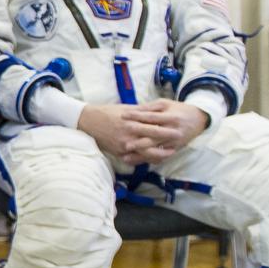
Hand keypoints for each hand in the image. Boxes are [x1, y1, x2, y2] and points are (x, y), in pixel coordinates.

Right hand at [77, 100, 207, 165]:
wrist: (88, 121)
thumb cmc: (107, 112)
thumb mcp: (125, 108)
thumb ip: (141, 111)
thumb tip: (157, 111)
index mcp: (131, 120)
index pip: (152, 124)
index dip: (166, 126)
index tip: (177, 125)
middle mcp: (128, 133)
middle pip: (152, 137)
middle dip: (167, 137)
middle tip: (180, 137)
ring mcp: (124, 144)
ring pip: (146, 151)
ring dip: (160, 152)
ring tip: (171, 152)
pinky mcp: (119, 152)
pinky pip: (136, 158)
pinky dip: (147, 159)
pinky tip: (155, 159)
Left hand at [127, 100, 209, 160]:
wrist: (198, 120)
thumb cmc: (177, 109)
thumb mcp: (165, 104)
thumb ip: (149, 107)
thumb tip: (132, 109)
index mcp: (171, 117)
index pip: (151, 117)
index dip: (136, 116)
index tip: (122, 115)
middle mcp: (173, 131)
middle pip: (153, 136)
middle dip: (138, 139)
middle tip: (123, 140)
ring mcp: (174, 142)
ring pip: (155, 149)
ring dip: (140, 153)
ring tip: (125, 155)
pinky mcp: (174, 150)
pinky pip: (159, 156)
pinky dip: (146, 159)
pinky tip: (135, 161)